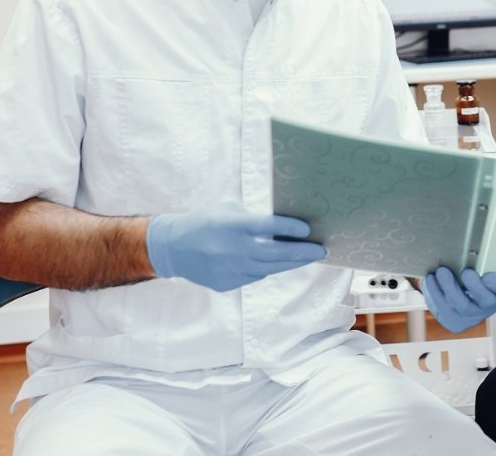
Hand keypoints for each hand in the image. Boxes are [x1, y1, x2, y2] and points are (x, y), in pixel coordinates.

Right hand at [145, 202, 325, 291]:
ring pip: (270, 269)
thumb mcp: (227, 211)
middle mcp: (233, 250)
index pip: (269, 227)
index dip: (291, 228)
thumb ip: (252, 218)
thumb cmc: (204, 222)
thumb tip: (282, 226)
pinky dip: (268, 269)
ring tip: (308, 257)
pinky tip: (279, 263)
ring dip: (292, 263)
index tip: (308, 229)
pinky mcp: (228, 284)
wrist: (173, 248)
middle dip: (303, 252)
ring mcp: (231, 270)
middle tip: (322, 249)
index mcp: (232, 227)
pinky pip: (256, 276)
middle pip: (277, 254)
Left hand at [421, 267, 495, 332]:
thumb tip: (467, 247)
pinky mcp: (454, 321)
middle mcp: (487, 306)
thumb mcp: (477, 269)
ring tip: (442, 271)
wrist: (455, 302)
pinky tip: (431, 278)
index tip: (488, 275)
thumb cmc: (467, 279)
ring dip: (450, 286)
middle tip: (467, 273)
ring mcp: (470, 316)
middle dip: (476, 287)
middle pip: (487, 301)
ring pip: (462, 305)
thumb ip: (477, 262)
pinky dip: (436, 291)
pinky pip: (444, 308)